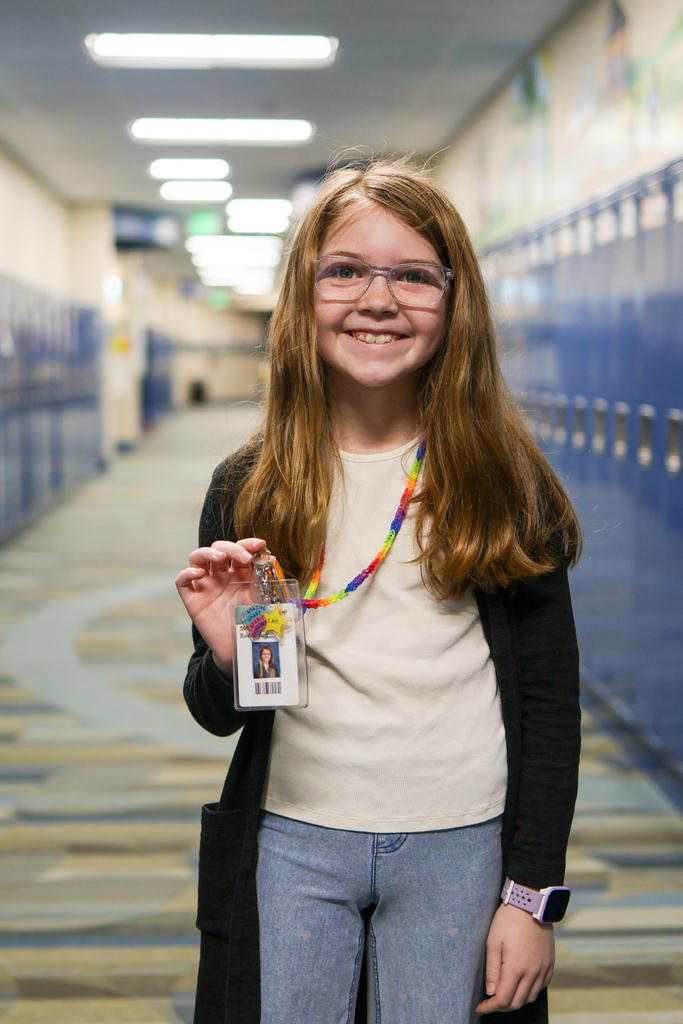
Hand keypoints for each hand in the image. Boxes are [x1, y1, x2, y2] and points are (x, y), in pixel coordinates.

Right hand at [175, 537, 266, 672]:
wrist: (240, 648)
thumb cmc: (251, 622)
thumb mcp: (259, 598)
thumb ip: (261, 579)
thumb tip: (268, 557)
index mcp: (238, 572)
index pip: (240, 550)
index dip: (248, 543)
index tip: (260, 544)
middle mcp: (220, 575)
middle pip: (219, 549)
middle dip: (231, 548)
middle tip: (245, 557)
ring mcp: (205, 586)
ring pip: (197, 558)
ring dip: (207, 552)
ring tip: (220, 557)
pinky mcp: (192, 600)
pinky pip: (182, 582)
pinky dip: (187, 573)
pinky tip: (199, 573)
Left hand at [475, 903, 553, 1013]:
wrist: (531, 903)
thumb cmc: (508, 920)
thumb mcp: (493, 941)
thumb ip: (492, 969)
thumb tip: (491, 992)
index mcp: (516, 967)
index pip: (503, 999)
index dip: (490, 1007)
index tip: (480, 1006)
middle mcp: (532, 972)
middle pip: (517, 1002)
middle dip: (502, 1006)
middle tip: (490, 1001)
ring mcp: (543, 968)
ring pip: (530, 997)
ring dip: (516, 1000)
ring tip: (505, 993)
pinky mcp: (550, 963)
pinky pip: (542, 986)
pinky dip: (530, 991)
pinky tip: (522, 984)